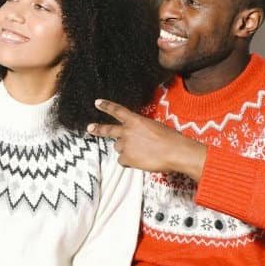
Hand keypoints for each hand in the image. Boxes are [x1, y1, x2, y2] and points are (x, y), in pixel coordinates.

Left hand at [87, 99, 207, 178]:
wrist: (175, 151)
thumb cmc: (170, 139)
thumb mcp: (154, 127)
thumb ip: (141, 130)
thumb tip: (138, 139)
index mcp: (135, 120)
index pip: (117, 111)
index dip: (106, 106)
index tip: (97, 103)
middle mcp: (127, 131)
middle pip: (109, 130)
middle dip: (98, 129)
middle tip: (90, 128)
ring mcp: (125, 145)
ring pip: (119, 148)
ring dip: (126, 150)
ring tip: (142, 153)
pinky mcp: (126, 158)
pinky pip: (123, 161)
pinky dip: (130, 162)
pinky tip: (141, 161)